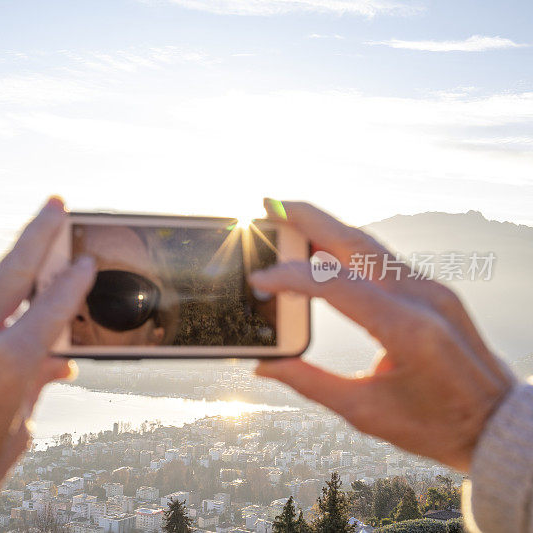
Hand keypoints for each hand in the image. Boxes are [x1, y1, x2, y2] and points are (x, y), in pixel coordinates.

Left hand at [0, 197, 94, 524]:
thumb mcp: (15, 435)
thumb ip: (35, 388)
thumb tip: (56, 364)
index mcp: (4, 365)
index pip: (50, 306)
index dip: (73, 281)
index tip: (86, 261)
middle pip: (9, 272)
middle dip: (36, 234)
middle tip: (54, 206)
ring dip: (4, 267)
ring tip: (25, 251)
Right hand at [249, 200, 514, 471]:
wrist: (496, 425)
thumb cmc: (437, 426)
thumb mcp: (366, 412)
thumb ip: (310, 383)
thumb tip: (266, 366)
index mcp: (408, 329)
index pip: (337, 286)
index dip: (291, 277)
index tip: (258, 281)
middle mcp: (423, 298)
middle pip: (355, 243)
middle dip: (308, 219)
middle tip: (268, 204)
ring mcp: (432, 289)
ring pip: (369, 245)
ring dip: (326, 227)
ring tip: (287, 218)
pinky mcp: (433, 291)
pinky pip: (383, 259)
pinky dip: (346, 247)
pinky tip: (322, 247)